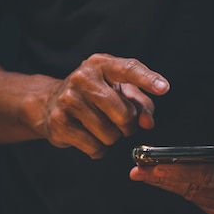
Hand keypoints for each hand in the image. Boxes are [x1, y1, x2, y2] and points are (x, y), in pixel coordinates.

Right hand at [23, 54, 169, 158]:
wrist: (49, 102)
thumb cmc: (94, 95)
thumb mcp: (120, 91)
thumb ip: (141, 104)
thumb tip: (148, 122)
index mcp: (102, 64)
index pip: (128, 69)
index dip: (147, 79)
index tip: (164, 88)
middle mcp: (83, 78)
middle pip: (124, 113)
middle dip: (128, 125)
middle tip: (121, 122)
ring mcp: (68, 99)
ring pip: (110, 134)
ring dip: (112, 137)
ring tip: (101, 126)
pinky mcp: (59, 122)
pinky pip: (95, 147)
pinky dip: (98, 149)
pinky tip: (89, 137)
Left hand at [130, 115, 213, 213]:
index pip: (209, 176)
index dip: (179, 172)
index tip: (153, 167)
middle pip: (196, 188)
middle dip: (163, 179)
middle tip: (137, 170)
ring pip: (194, 195)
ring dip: (168, 184)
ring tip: (143, 171)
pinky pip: (199, 200)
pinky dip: (181, 188)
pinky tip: (163, 179)